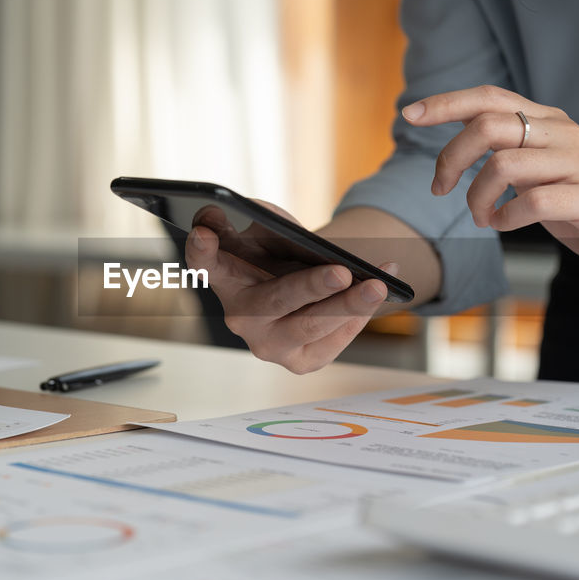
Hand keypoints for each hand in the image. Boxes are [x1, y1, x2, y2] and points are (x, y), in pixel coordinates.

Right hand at [184, 201, 397, 373]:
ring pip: (309, 327)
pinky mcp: (298, 363)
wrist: (310, 287)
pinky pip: (331, 342)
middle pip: (274, 301)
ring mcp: (267, 344)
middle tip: (341, 272)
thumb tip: (260, 217)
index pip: (206, 263)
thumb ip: (261, 218)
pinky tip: (377, 295)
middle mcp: (240, 316)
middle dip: (311, 287)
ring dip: (348, 305)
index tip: (204, 233)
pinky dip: (358, 317)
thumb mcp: (273, 230)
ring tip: (377, 285)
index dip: (201, 250)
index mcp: (226, 276)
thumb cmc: (285, 255)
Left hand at [402, 85, 578, 275]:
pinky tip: (504, 224)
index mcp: (546, 121)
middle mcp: (562, 133)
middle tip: (442, 189)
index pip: (490, 97)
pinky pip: (533, 201)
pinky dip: (506, 217)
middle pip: (488, 126)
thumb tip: (455, 136)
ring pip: (505, 164)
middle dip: (451, 159)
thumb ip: (505, 147)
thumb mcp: (537, 166)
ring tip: (481, 216)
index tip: (409, 114)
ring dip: (477, 197)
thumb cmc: (578, 200)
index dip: (446, 102)